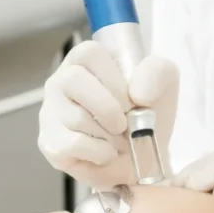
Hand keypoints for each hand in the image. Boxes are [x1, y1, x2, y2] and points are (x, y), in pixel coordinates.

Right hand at [38, 41, 178, 190]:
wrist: (142, 159)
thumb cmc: (146, 116)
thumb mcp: (163, 85)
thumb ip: (157, 72)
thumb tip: (138, 92)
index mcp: (85, 61)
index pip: (88, 53)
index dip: (113, 79)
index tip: (132, 99)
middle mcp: (61, 82)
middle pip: (74, 81)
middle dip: (109, 107)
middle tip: (125, 123)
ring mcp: (51, 112)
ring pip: (77, 117)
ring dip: (110, 135)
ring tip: (119, 140)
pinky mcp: (51, 143)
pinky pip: (75, 144)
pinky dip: (101, 152)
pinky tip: (106, 153)